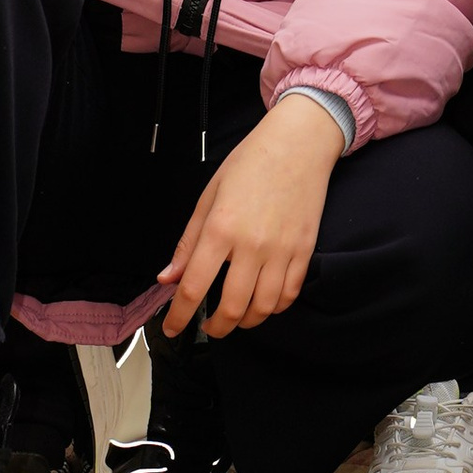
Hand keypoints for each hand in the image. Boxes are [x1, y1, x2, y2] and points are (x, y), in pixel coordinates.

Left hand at [159, 92, 342, 336]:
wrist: (299, 143)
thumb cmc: (251, 162)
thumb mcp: (210, 195)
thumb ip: (189, 241)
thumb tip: (168, 277)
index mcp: (221, 228)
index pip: (193, 287)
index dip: (179, 316)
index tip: (173, 329)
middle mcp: (251, 245)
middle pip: (230, 308)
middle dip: (215, 328)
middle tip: (208, 328)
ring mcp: (282, 250)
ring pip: (262, 308)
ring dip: (245, 322)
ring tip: (235, 318)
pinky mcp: (304, 250)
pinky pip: (289, 293)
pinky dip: (274, 307)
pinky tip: (263, 303)